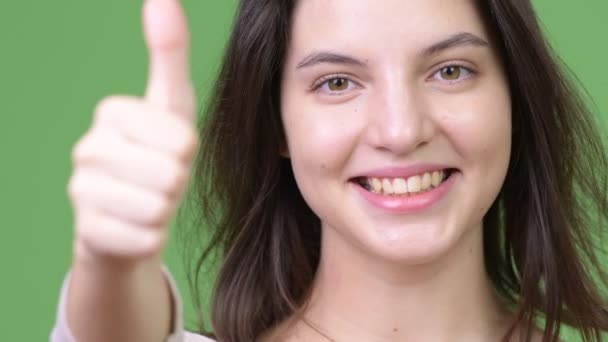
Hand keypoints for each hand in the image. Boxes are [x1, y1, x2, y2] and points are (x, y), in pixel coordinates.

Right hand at [67, 0, 196, 263]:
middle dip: (177, 183)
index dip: (187, 152)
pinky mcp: (88, 235)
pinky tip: (134, 225)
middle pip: (172, 174)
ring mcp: (80, 193)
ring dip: (164, 210)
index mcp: (110, 111)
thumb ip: (169, 52)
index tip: (168, 150)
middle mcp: (86, 148)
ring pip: (159, 208)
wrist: (129, 213)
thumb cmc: (157, 154)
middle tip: (159, 180)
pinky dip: (152, 236)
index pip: (182, 140)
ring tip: (147, 200)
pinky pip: (147, 238)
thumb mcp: (171, 105)